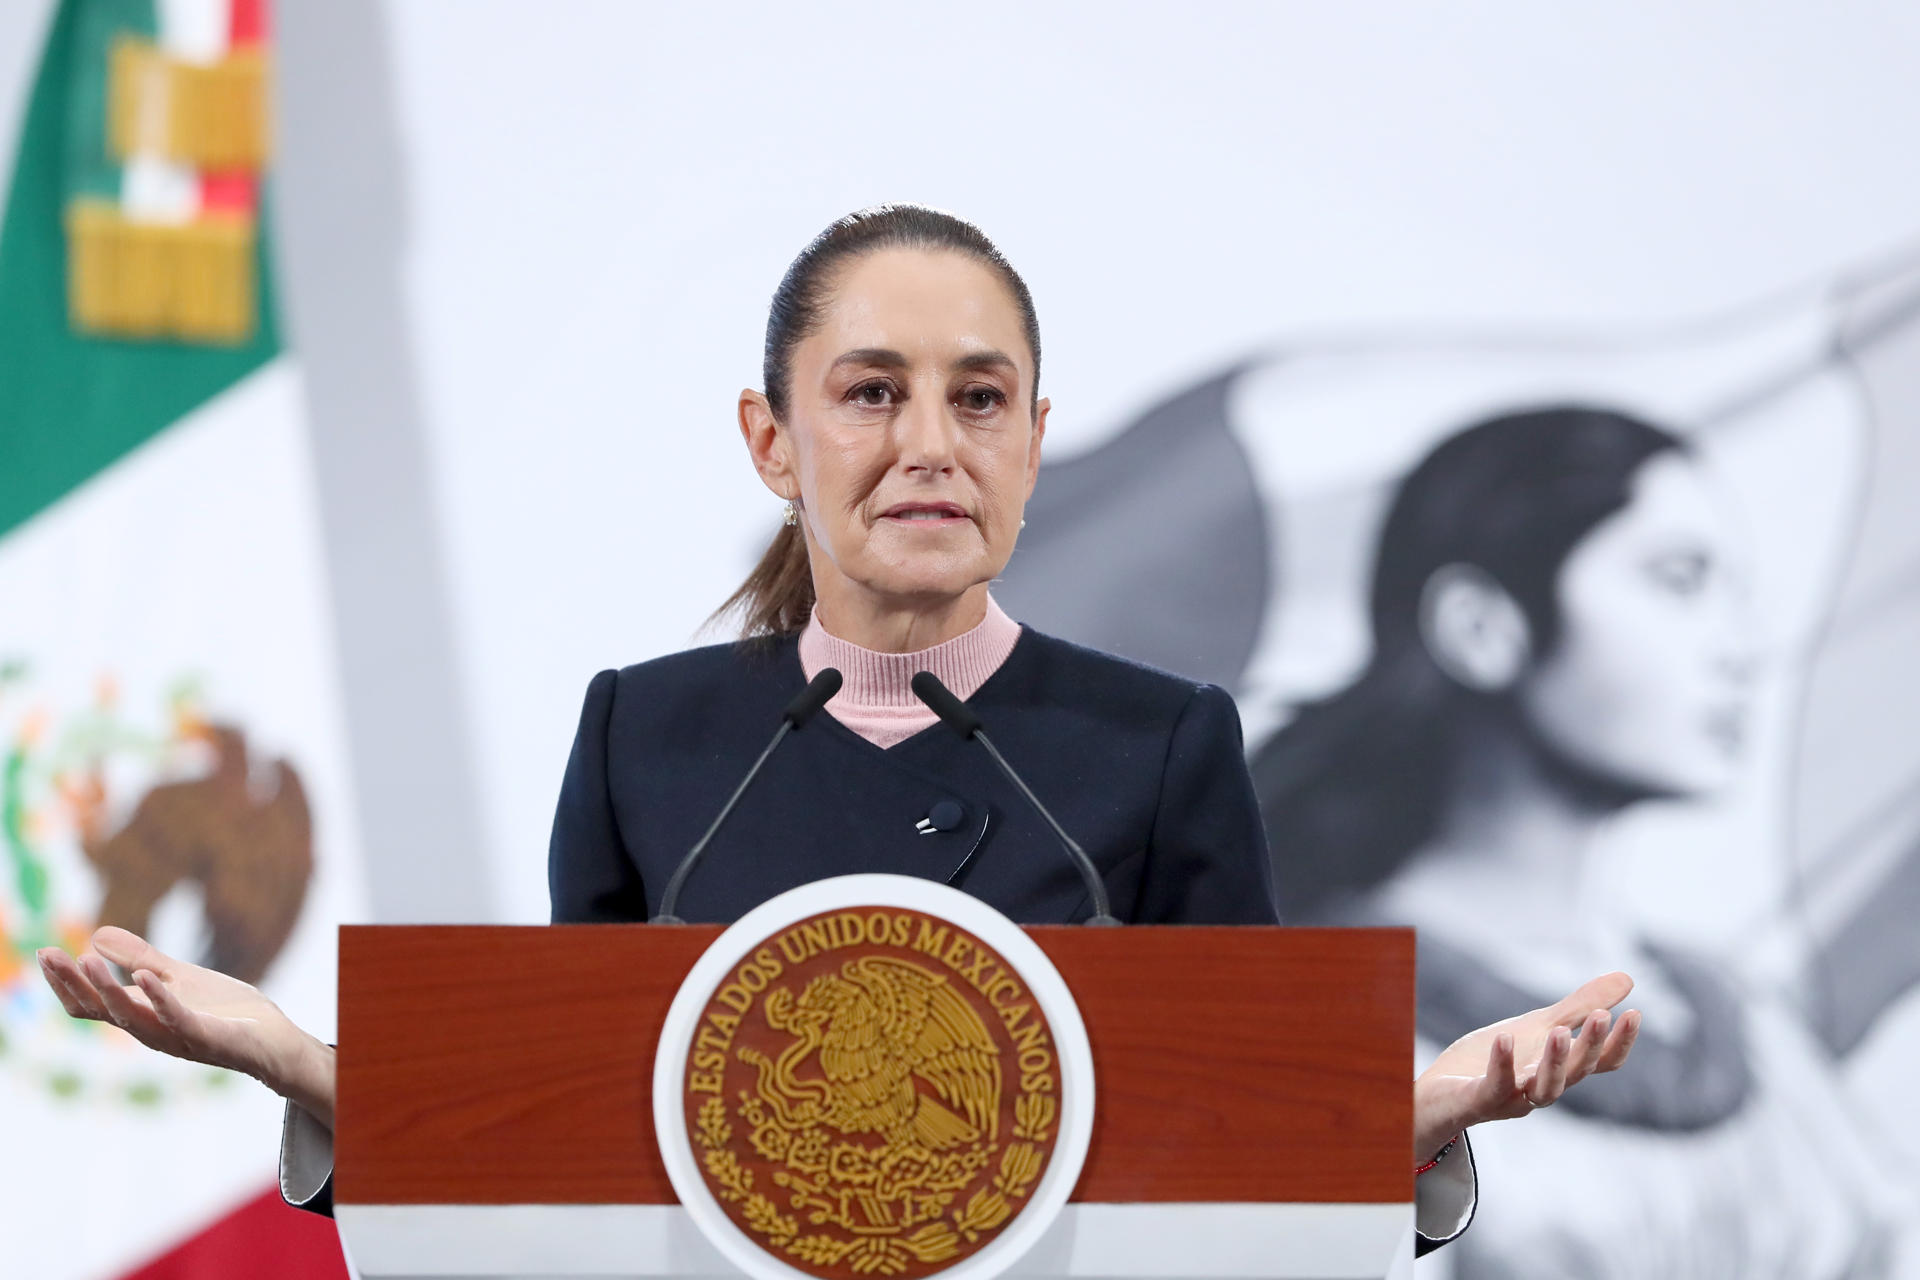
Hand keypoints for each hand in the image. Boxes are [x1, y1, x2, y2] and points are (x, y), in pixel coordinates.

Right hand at [36, 926, 335, 1127]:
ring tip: (86, 959)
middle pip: (101, 1011)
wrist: (273, 1039)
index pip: (91, 1004)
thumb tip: (95, 933)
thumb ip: (141, 957)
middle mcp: (151, 1030)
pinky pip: (177, 1019)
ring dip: (108, 988)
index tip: (44, 952)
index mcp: (141, 1015)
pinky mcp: (207, 1037)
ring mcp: (177, 1037)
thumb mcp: (177, 976)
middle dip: (74, 983)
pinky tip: (144, 975)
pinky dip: (159, 998)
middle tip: (50, 955)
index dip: (65, 982)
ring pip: (131, 1017)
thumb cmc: (224, 1011)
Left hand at [1412, 971, 1640, 1161]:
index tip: (1634, 1013)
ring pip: (1544, 1090)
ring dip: (1555, 1063)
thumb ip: (1579, 1007)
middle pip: (1576, 1074)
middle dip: (1590, 1046)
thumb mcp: (1539, 1026)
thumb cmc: (1493, 1060)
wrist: (1439, 1093)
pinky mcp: (1479, 1101)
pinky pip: (1495, 1087)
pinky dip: (1503, 1065)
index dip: (1619, 1043)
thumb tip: (1628, 978)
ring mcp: (1512, 1099)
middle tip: (1602, 1015)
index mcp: (1559, 1070)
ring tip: (1559, 1032)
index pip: (1600, 1063)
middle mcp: (1542, 1089)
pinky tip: (1505, 1038)